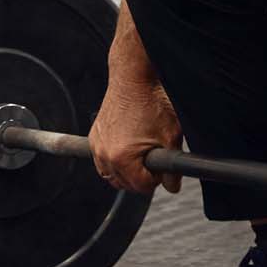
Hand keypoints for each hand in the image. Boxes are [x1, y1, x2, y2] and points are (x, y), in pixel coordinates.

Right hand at [88, 78, 182, 194]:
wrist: (133, 79)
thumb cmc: (151, 102)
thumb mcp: (170, 136)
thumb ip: (173, 168)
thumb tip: (172, 186)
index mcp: (122, 158)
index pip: (142, 187)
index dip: (157, 179)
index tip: (161, 165)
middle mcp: (104, 154)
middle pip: (125, 185)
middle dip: (141, 177)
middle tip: (153, 159)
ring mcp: (97, 146)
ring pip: (111, 176)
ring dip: (126, 172)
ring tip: (141, 156)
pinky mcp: (94, 138)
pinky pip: (102, 162)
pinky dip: (114, 162)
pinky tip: (128, 150)